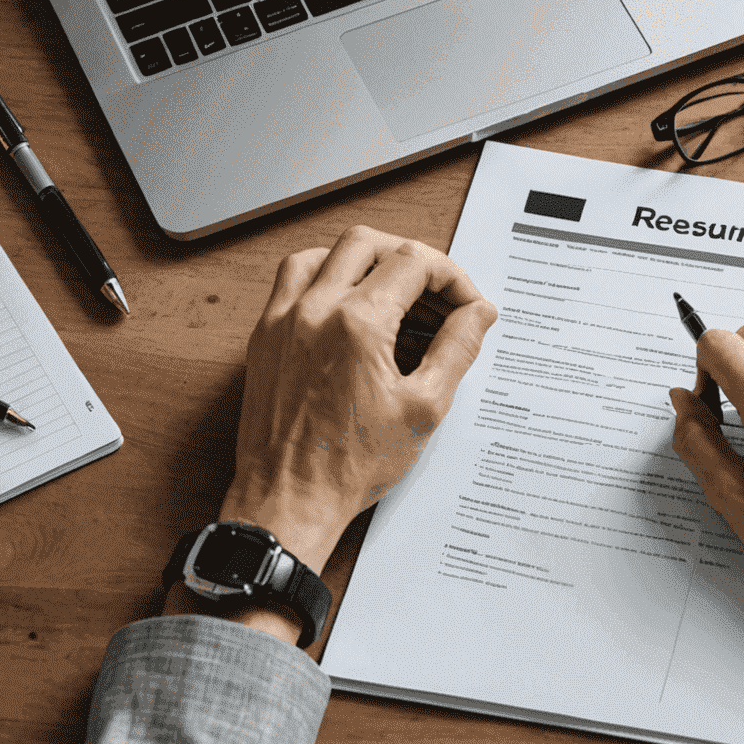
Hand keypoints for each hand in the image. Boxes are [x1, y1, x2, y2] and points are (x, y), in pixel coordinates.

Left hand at [166, 227, 496, 644]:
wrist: (289, 500)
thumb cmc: (350, 466)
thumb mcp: (424, 408)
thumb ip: (457, 348)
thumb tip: (477, 313)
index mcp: (357, 324)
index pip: (415, 262)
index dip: (452, 278)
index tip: (466, 306)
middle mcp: (314, 310)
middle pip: (369, 243)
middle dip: (411, 259)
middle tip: (436, 294)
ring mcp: (283, 320)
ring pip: (325, 252)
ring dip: (365, 261)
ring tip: (393, 293)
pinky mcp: (265, 337)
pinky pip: (292, 279)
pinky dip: (324, 276)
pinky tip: (347, 304)